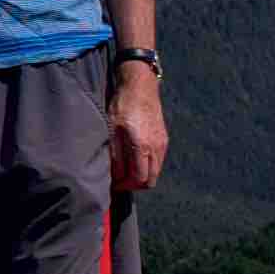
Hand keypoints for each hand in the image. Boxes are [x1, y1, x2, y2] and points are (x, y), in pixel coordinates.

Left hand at [110, 65, 167, 195]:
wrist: (140, 87)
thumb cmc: (122, 106)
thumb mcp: (111, 130)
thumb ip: (115, 155)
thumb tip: (116, 176)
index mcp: (141, 147)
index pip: (138, 179)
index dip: (125, 186)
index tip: (113, 184)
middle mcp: (155, 148)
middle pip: (150, 180)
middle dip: (134, 184)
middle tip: (119, 181)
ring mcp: (162, 144)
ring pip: (155, 171)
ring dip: (141, 175)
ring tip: (125, 170)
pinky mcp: (164, 139)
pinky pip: (158, 161)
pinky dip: (147, 165)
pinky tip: (134, 159)